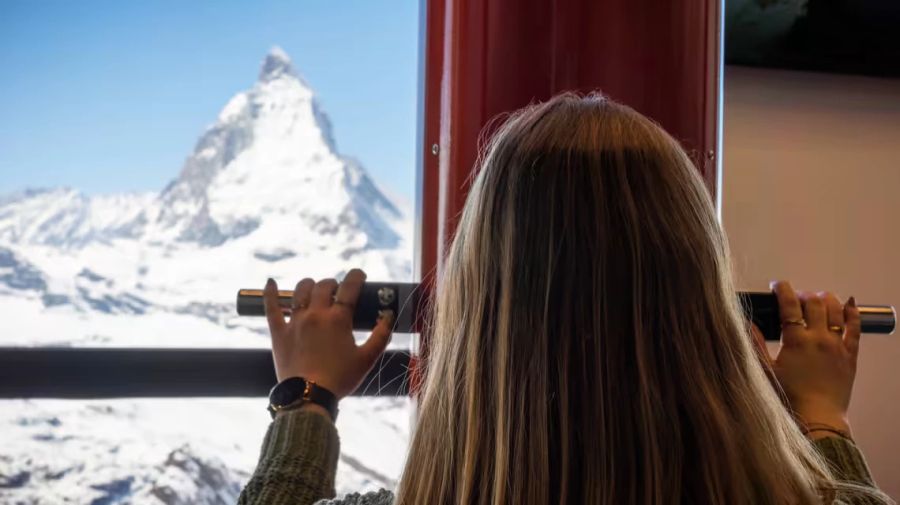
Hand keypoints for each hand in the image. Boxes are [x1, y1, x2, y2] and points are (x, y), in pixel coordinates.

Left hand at [263, 269, 393, 398]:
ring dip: (310, 286)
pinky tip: (271, 283)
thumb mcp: (367, 358)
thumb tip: (388, 315)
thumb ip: (381, 335)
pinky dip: (270, 293)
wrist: (309, 397)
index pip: (349, 287)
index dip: (356, 276)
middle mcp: (316, 314)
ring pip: (300, 291)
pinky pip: (271, 307)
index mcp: (338, 319)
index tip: (360, 275)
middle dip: (334, 284)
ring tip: (315, 290)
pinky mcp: (279, 332)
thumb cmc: (340, 378)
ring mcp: (295, 321)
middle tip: (338, 292)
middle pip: (324, 285)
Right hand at [752, 280, 859, 435]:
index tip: (777, 285)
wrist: (818, 418)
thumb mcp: (766, 371)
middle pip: (814, 302)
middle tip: (795, 299)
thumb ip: (756, 344)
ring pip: (836, 310)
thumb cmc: (790, 397)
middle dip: (803, 295)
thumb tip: (747, 323)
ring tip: (817, 299)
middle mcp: (820, 338)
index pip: (789, 305)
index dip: (782, 290)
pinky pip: (856, 328)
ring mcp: (838, 345)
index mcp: (797, 341)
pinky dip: (853, 312)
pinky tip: (848, 303)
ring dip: (826, 299)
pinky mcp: (851, 355)